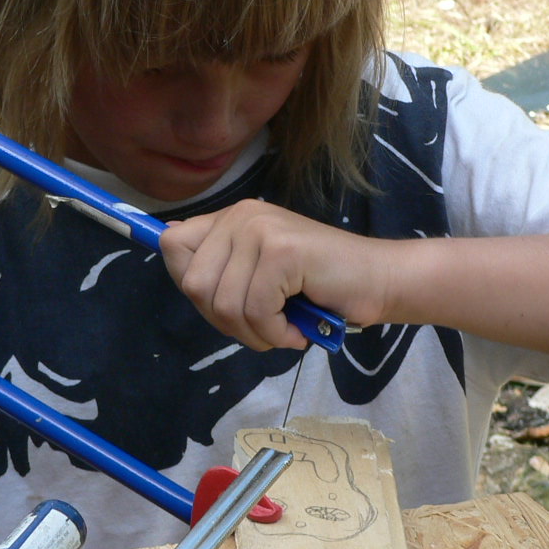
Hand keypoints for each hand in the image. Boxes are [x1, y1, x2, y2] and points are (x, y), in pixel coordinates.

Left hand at [158, 200, 390, 350]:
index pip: (171, 247)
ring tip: (285, 326)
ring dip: (255, 332)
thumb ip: (219, 267)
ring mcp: (260, 230)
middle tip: (265, 325)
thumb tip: (172, 253)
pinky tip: (298, 326)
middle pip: (193, 285)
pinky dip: (276, 332)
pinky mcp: (281, 251)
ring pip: (223, 305)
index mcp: (231, 218)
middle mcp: (242, 216)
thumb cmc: (319, 287)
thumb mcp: (258, 276)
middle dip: (226, 322)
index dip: (193, 288)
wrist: (378, 281)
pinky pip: (255, 310)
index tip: (230, 304)